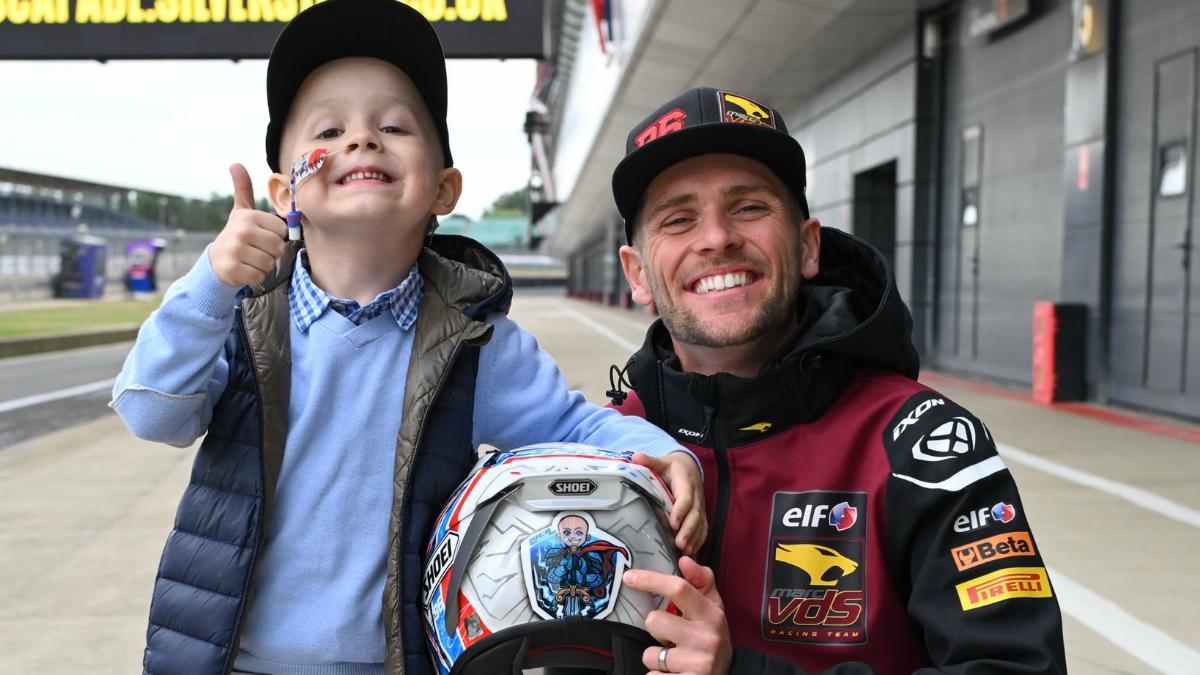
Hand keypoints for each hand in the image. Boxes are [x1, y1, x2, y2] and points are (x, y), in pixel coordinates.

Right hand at [208, 164, 287, 287]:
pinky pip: (259, 276)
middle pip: (278, 248)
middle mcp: (242, 231)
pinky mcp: (232, 269)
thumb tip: (235, 163)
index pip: (282, 231)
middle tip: (256, 250)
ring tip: (250, 260)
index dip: (275, 237)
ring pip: (270, 263)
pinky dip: (254, 277)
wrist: (216, 259)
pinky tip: (244, 270)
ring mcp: (236, 250)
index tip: (261, 236)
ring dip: (263, 266)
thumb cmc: (237, 234)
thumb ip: (243, 189)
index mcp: (250, 217)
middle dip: (270, 253)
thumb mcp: (241, 211)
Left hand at [623, 556, 731, 674]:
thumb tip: (685, 559)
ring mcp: (697, 662)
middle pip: (654, 621)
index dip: (651, 580)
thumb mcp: (713, 609)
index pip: (678, 589)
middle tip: (670, 638)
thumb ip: (701, 582)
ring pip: (650, 654)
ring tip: (673, 659)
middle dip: (655, 630)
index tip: (629, 576)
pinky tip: (673, 673)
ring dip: (656, 657)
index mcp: (710, 614)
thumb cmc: (712, 637)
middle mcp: (705, 637)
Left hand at [633, 451, 706, 555]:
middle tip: (680, 544)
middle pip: (695, 514)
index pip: (686, 497)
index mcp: (685, 482)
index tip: (673, 522)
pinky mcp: (701, 514)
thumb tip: (635, 456)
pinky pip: (703, 528)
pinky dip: (699, 541)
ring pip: (701, 523)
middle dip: (688, 530)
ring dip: (694, 538)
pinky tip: (691, 553)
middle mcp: (696, 495)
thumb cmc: (672, 467)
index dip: (681, 509)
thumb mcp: (662, 461)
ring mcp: (700, 506)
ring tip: (685, 552)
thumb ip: (650, 461)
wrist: (689, 467)